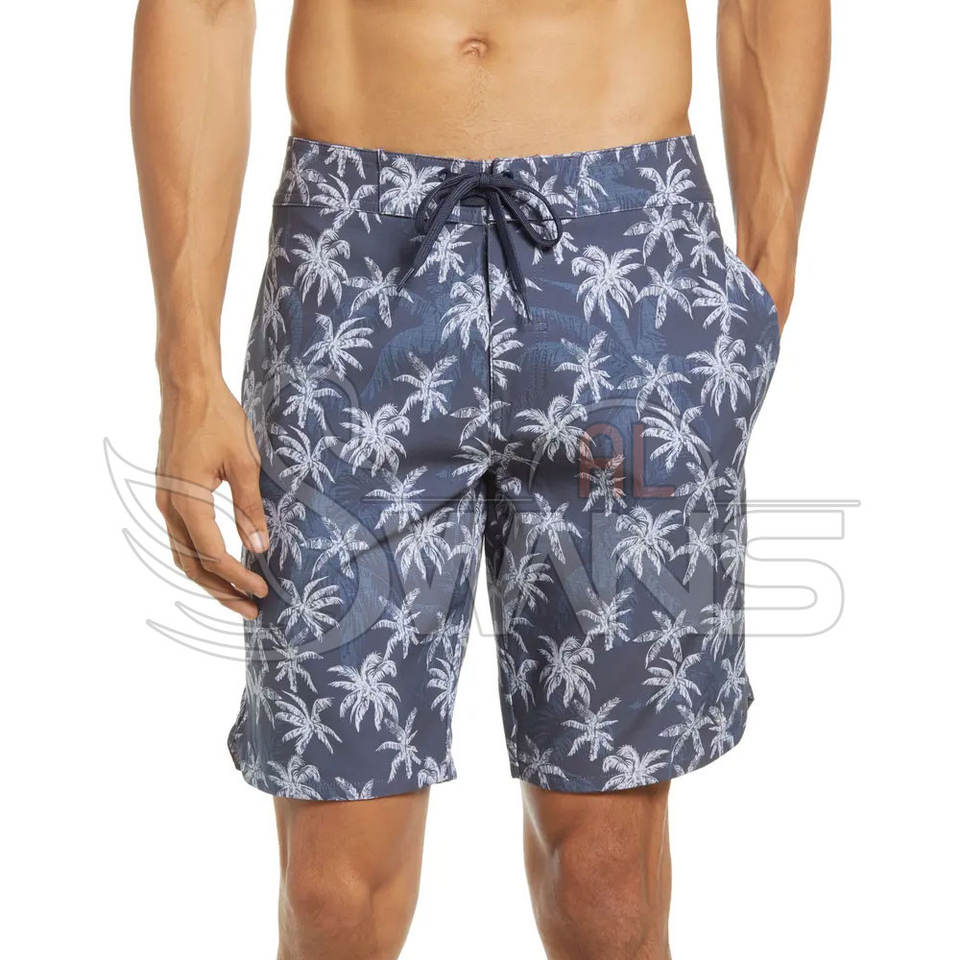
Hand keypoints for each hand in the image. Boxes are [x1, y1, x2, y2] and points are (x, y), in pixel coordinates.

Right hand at [156, 376, 268, 618]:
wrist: (188, 389)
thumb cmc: (219, 419)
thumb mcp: (245, 463)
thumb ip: (250, 506)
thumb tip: (261, 545)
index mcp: (187, 501)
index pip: (213, 555)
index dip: (238, 577)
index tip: (263, 591)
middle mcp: (169, 507)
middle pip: (192, 565)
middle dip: (222, 591)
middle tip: (252, 610)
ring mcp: (166, 502)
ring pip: (183, 554)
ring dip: (210, 579)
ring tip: (239, 596)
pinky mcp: (170, 495)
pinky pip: (182, 538)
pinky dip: (201, 558)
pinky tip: (223, 565)